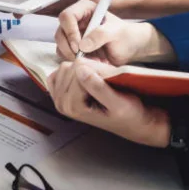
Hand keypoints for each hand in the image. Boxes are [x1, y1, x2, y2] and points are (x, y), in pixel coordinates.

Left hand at [47, 58, 169, 147]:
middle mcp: (62, 104)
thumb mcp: (118, 102)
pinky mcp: (59, 93)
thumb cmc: (127, 114)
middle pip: (68, 68)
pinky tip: (84, 80)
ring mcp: (59, 99)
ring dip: (81, 70)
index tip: (107, 82)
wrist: (130, 122)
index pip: (78, 70)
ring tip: (95, 83)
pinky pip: (59, 72)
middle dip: (87, 70)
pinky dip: (72, 71)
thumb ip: (98, 87)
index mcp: (73, 106)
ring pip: (64, 68)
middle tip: (102, 83)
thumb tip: (80, 70)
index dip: (96, 71)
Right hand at [55, 0, 173, 65]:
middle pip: (60, 32)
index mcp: (85, 9)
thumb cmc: (126, 36)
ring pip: (60, 45)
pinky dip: (73, 61)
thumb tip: (82, 45)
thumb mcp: (117, 33)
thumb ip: (101, 35)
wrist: (130, 48)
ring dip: (71, 55)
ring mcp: (73, 34)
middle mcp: (76, 20)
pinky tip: (89, 63)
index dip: (70, 31)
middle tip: (81, 57)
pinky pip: (64, 54)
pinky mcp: (73, 48)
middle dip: (68, 46)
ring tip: (90, 61)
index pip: (67, 16)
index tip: (78, 46)